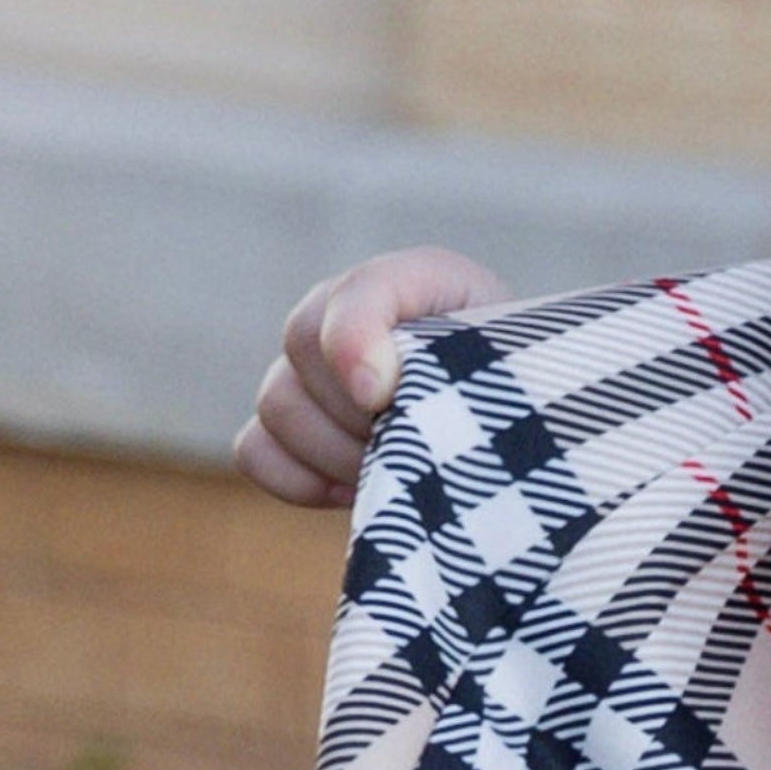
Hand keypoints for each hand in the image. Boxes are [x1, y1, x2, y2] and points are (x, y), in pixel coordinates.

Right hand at [235, 246, 511, 507]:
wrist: (508, 436)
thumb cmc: (515, 397)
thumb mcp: (511, 366)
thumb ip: (457, 362)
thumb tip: (370, 389)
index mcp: (414, 281)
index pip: (359, 290)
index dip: (353, 341)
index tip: (380, 396)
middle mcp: (346, 311)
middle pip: (303, 344)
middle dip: (360, 411)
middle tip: (419, 442)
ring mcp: (308, 370)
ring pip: (278, 403)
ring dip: (338, 451)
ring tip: (400, 468)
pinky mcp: (289, 429)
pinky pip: (255, 450)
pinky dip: (298, 480)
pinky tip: (355, 488)